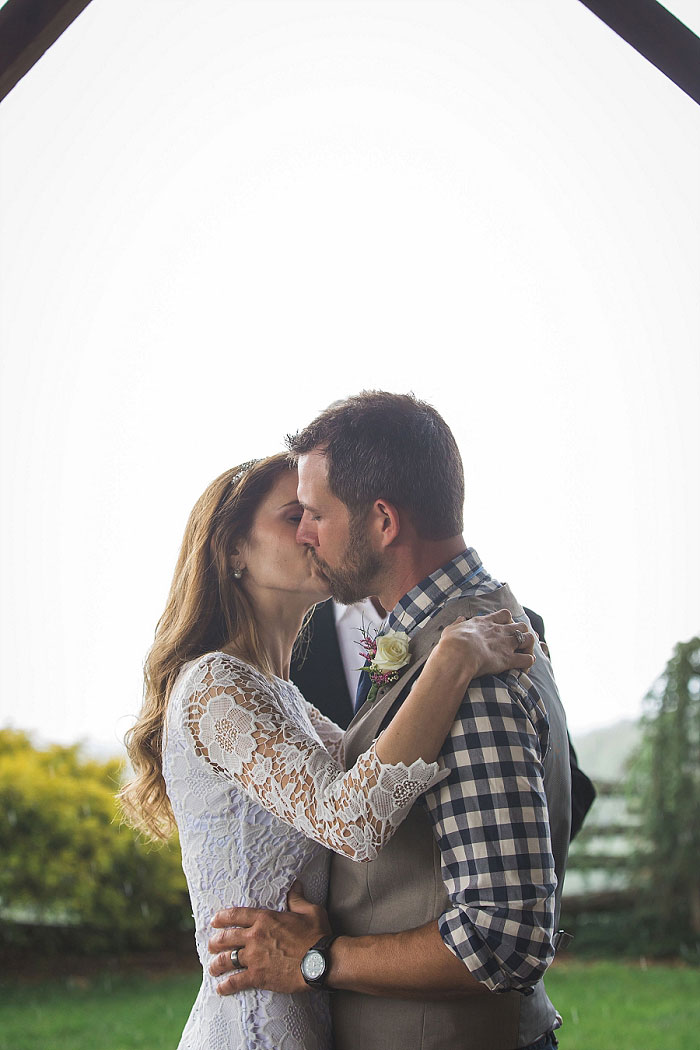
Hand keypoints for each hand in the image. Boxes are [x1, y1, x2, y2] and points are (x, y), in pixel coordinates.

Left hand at [208, 881, 330, 995]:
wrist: (321, 960)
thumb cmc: (317, 934)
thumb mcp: (309, 911)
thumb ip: (297, 898)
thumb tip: (296, 885)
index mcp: (265, 918)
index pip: (236, 915)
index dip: (222, 917)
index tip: (214, 921)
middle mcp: (255, 936)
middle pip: (226, 938)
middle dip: (215, 942)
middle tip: (210, 945)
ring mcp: (254, 957)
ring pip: (226, 960)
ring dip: (216, 964)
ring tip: (212, 968)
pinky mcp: (258, 976)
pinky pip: (235, 981)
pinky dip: (226, 986)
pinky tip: (220, 988)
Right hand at [436, 609, 535, 678]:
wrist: (457, 654)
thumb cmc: (451, 643)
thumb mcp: (451, 629)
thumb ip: (458, 623)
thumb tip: (461, 619)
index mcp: (485, 623)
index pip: (504, 615)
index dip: (508, 620)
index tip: (505, 628)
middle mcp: (499, 631)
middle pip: (521, 625)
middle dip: (522, 633)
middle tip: (517, 643)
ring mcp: (506, 644)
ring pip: (529, 639)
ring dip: (529, 647)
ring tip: (523, 654)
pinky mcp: (509, 659)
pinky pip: (528, 659)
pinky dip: (528, 663)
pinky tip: (523, 668)